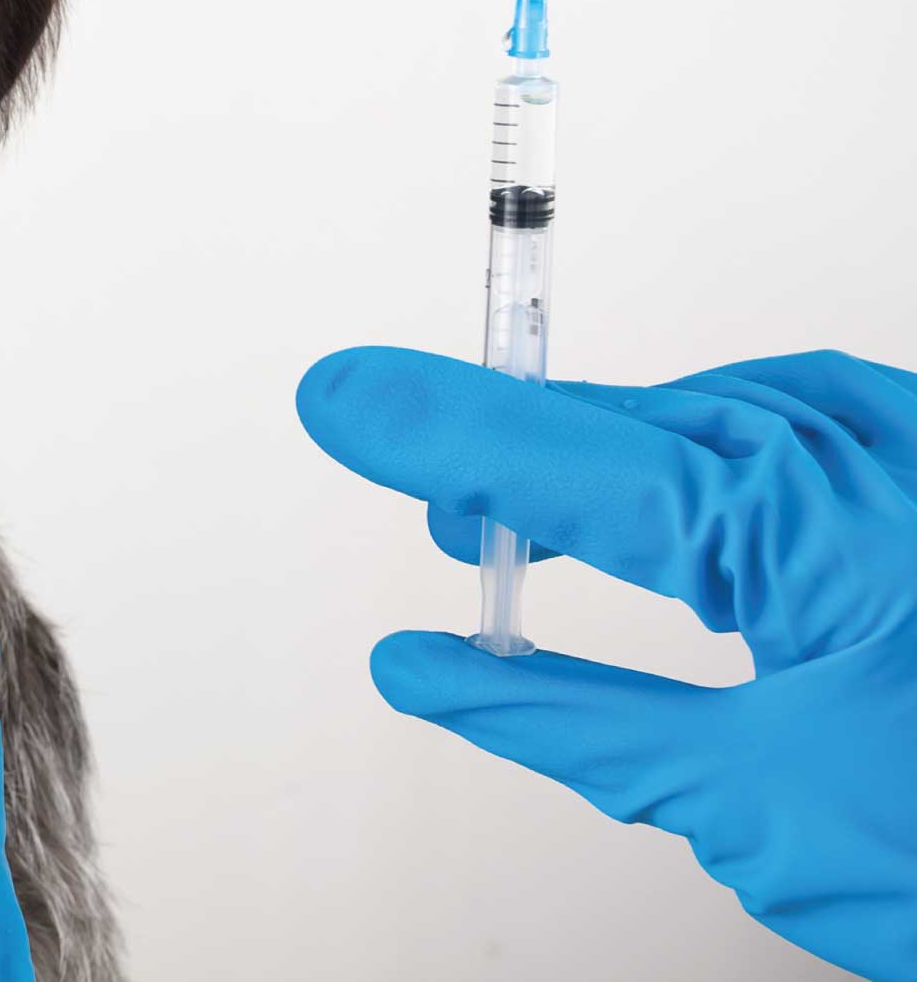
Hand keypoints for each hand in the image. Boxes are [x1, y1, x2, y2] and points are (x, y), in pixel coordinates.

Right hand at [298, 347, 916, 981]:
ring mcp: (899, 449)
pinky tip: (671, 493)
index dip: (430, 427)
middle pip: (610, 424)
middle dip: (499, 462)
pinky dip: (696, 455)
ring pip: (689, 419)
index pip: (550, 452)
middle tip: (426, 519)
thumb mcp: (747, 800)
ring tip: (516, 522)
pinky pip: (784, 418)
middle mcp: (843, 452)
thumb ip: (561, 717)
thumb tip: (426, 672)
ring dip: (592, 464)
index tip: (335, 396)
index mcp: (784, 515)